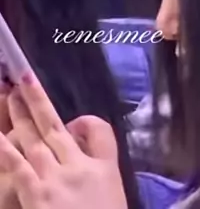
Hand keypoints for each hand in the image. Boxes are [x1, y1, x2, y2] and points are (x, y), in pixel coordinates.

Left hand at [0, 75, 127, 208]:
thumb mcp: (112, 192)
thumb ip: (100, 161)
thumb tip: (79, 136)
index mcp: (101, 167)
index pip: (95, 132)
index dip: (81, 123)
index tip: (72, 121)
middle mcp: (78, 166)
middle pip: (55, 127)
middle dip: (38, 103)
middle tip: (22, 80)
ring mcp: (55, 180)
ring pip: (34, 140)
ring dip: (20, 116)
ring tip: (8, 96)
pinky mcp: (37, 195)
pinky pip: (17, 165)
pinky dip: (6, 148)